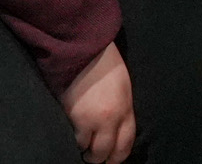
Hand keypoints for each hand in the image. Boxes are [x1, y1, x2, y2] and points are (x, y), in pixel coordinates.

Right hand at [62, 43, 134, 162]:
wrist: (83, 49)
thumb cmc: (104, 64)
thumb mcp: (122, 87)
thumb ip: (120, 109)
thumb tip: (114, 130)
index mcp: (126, 108)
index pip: (127, 143)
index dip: (119, 156)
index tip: (112, 159)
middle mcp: (113, 118)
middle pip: (109, 153)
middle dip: (102, 159)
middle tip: (95, 157)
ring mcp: (94, 120)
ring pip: (92, 151)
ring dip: (87, 152)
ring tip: (83, 147)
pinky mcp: (75, 118)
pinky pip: (77, 141)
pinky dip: (76, 142)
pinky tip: (74, 136)